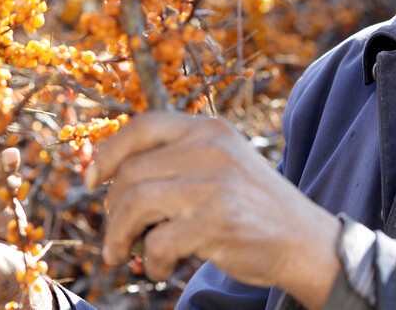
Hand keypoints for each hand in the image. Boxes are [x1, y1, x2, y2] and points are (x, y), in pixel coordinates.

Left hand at [88, 112, 341, 308]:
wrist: (305, 240)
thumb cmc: (252, 207)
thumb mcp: (222, 164)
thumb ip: (179, 160)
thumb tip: (109, 175)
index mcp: (210, 130)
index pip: (143, 125)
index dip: (108, 152)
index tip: (91, 180)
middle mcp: (211, 149)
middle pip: (131, 172)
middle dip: (112, 209)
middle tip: (116, 236)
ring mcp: (214, 184)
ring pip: (135, 203)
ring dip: (119, 236)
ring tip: (124, 255)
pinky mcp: (217, 222)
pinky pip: (158, 242)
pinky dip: (152, 262)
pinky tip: (164, 269)